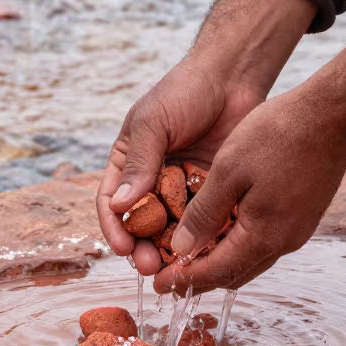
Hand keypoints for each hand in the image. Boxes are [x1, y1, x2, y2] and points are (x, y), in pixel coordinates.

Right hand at [96, 0, 316, 275]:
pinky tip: (208, 252)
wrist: (233, 78)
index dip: (115, 228)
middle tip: (151, 267)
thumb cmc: (185, 92)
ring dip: (173, 250)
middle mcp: (153, 180)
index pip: (112, 203)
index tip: (123, 248)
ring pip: (173, 229)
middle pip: (142, 225)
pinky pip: (206, 221)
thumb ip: (139, 163)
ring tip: (178, 267)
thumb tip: (119, 205)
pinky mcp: (213, 193)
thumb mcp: (153, 123)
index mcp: (128, 163)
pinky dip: (204, 238)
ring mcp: (184, 189)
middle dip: (143, 248)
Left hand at [154, 39, 345, 294]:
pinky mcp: (303, 214)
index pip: (216, 273)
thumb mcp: (228, 171)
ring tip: (190, 254)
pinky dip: (238, 244)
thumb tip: (181, 251)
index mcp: (263, 235)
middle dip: (201, 277)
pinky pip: (265, 240)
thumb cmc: (277, 135)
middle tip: (169, 274)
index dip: (185, 280)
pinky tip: (222, 228)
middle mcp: (284, 241)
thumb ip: (204, 214)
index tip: (158, 284)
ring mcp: (297, 229)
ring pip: (251, 258)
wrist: (331, 114)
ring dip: (220, 261)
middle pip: (235, 273)